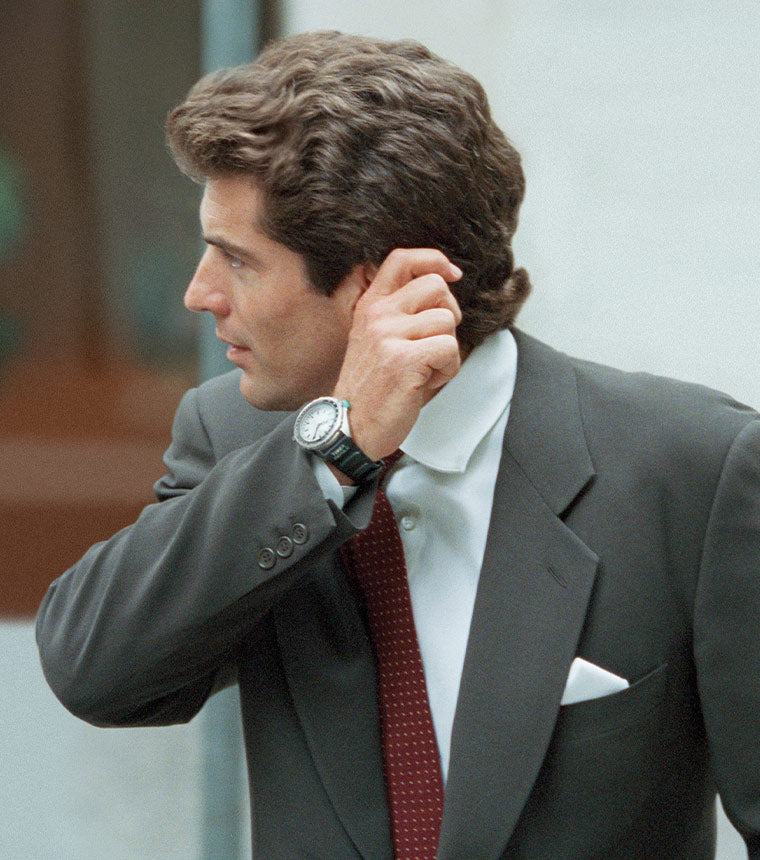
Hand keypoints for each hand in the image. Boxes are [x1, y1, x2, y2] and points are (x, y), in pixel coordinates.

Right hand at [333, 248, 462, 462]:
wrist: (351, 427)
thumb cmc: (373, 388)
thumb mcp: (380, 340)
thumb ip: (403, 313)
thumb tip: (445, 293)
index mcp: (371, 306)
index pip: (402, 259)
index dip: (434, 260)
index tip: (452, 273)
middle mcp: (377, 314)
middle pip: (437, 286)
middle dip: (448, 315)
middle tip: (433, 343)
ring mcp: (388, 335)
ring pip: (447, 321)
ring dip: (447, 350)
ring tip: (424, 370)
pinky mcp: (403, 359)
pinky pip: (450, 349)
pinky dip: (447, 370)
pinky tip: (425, 382)